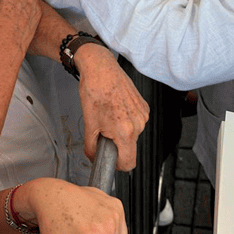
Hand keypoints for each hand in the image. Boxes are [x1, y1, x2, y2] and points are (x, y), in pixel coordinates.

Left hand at [74, 43, 148, 170]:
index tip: (110, 159)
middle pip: (130, 148)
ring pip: (133, 134)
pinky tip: (116, 109)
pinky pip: (136, 122)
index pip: (129, 163)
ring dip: (121, 131)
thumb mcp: (89, 123)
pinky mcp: (144, 106)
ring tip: (109, 116)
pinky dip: (126, 120)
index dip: (117, 165)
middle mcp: (138, 124)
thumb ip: (91, 147)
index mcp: (125, 131)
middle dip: (117, 144)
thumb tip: (93, 158)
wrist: (101, 69)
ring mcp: (143, 114)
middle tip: (104, 131)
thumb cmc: (95, 90)